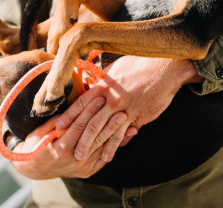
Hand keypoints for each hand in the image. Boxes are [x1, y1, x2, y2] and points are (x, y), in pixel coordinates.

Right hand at [10, 94, 127, 178]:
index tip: (99, 97)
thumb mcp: (40, 132)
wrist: (35, 169)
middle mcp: (74, 159)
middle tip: (120, 107)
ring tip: (128, 118)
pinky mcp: (89, 171)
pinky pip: (105, 157)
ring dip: (116, 132)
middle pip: (95, 137)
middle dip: (108, 121)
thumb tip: (71, 106)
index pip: (79, 126)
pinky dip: (117, 145)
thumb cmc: (36, 145)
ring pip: (103, 147)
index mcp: (60, 148)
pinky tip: (128, 133)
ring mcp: (83, 167)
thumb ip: (56, 121)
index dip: (89, 111)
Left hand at [56, 56, 201, 162]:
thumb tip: (94, 85)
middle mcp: (113, 98)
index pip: (81, 103)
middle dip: (78, 139)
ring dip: (95, 147)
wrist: (165, 67)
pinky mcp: (139, 116)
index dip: (68, 116)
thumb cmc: (141, 63)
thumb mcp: (117, 68)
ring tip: (84, 159)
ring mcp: (126, 108)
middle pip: (91, 121)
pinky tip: (109, 155)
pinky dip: (115, 146)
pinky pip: (124, 134)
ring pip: (106, 131)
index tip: (57, 128)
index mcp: (105, 85)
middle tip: (67, 152)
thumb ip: (105, 81)